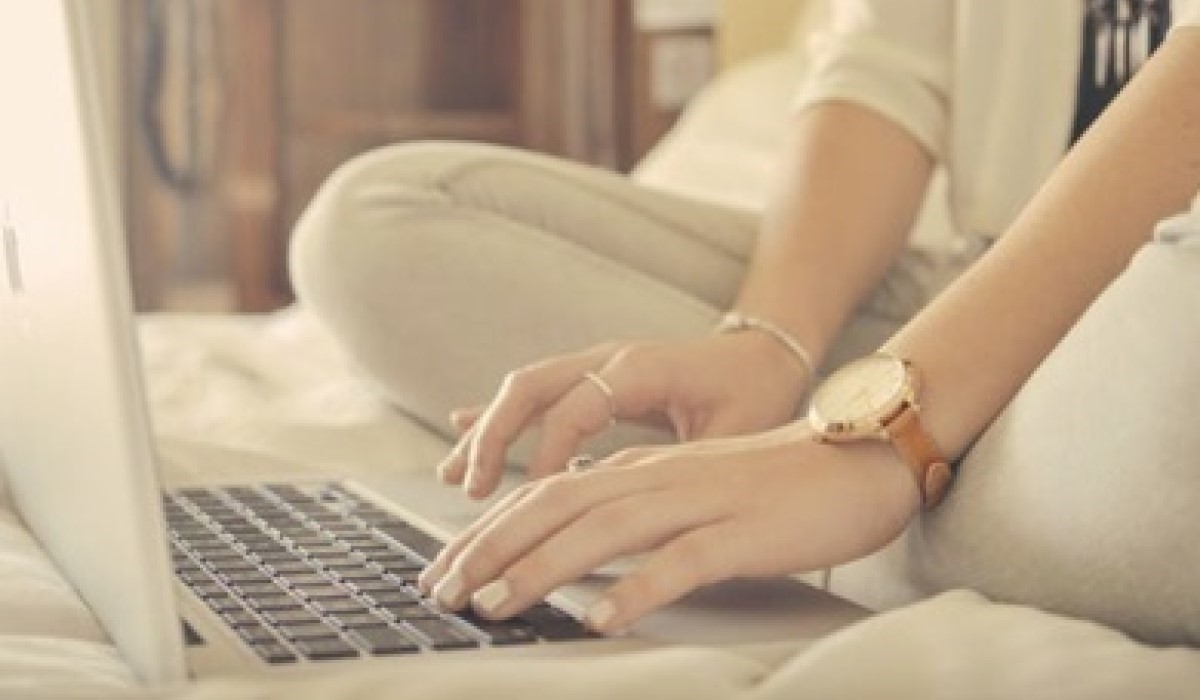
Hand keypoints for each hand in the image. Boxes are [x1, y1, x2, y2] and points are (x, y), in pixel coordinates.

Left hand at [418, 425, 920, 633]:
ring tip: (494, 605)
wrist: (857, 459)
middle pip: (558, 507)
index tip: (445, 569)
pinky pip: (683, 562)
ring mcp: (701, 502)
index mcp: (642, 470)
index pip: (546, 494)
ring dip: (542, 568)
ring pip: (605, 531)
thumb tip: (574, 545)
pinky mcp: (743, 532)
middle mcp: (659, 479)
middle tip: (443, 591)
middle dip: (491, 549)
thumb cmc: (773, 485)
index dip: (488, 531)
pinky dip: (637, 589)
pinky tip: (601, 619)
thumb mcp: (688, 490)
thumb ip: (632, 508)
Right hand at [438, 332, 810, 498]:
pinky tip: (463, 433)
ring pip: (524, 390)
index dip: (550, 453)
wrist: (766, 352)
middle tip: (471, 490)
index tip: (535, 499)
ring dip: (487, 432)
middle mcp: (609, 358)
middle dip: (494, 437)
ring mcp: (596, 364)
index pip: (577, 408)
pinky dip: (499, 417)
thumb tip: (645, 510)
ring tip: (454, 478)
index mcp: (642, 368)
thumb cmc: (756, 393)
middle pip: (531, 387)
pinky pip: (536, 394)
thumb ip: (689, 463)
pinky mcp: (592, 378)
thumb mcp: (735, 432)